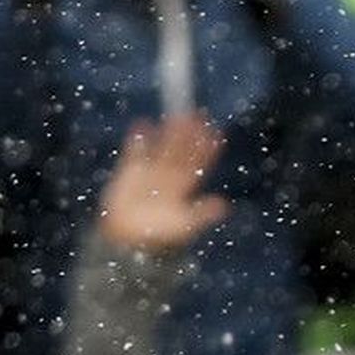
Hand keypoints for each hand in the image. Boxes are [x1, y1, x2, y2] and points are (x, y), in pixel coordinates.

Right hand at [98, 116, 228, 253]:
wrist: (130, 240)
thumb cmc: (159, 236)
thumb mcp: (184, 225)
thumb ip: (201, 213)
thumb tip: (224, 206)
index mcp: (183, 188)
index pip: (198, 164)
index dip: (207, 149)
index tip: (216, 132)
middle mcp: (169, 177)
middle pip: (182, 150)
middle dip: (190, 133)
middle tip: (200, 114)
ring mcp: (151, 172)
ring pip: (163, 147)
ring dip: (168, 132)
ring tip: (176, 115)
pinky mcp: (131, 171)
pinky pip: (136, 151)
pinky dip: (138, 139)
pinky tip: (142, 125)